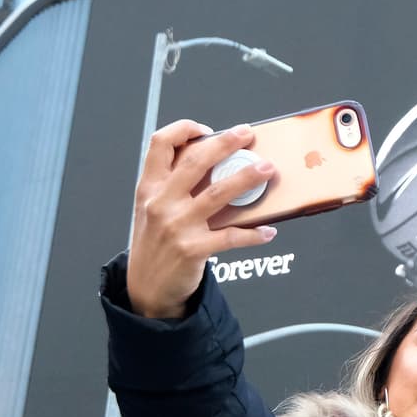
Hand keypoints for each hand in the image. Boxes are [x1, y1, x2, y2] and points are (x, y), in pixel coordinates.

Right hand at [126, 121, 276, 317]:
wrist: (148, 287)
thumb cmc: (157, 242)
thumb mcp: (152, 209)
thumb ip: (173, 185)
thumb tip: (218, 164)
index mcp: (150, 187)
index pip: (160, 144)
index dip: (184, 129)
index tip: (207, 130)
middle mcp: (161, 202)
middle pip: (195, 161)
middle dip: (225, 143)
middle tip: (246, 135)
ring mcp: (176, 226)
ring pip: (218, 193)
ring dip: (246, 178)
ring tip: (266, 170)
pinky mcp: (193, 249)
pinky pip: (231, 237)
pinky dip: (253, 234)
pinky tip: (268, 231)